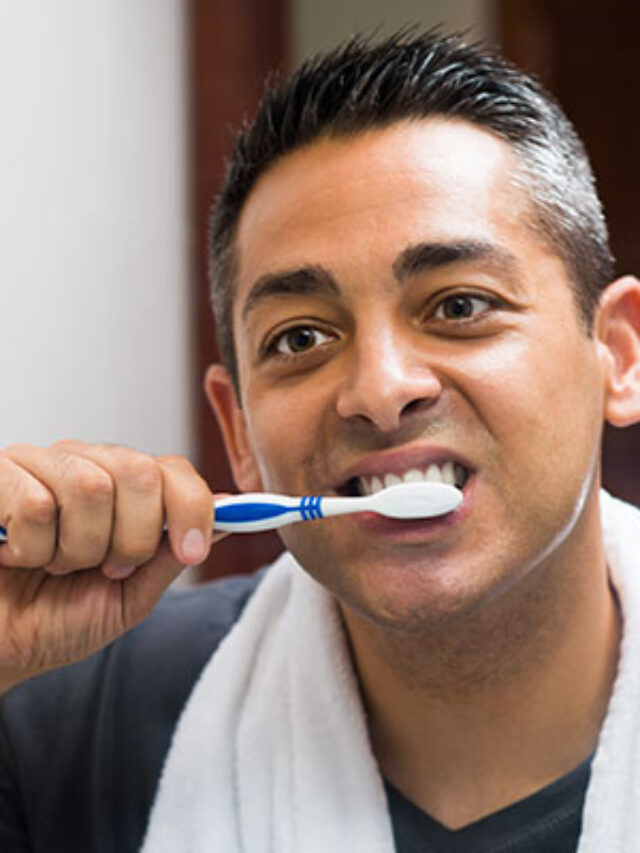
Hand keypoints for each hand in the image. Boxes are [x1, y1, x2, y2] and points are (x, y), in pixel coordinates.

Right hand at [0, 440, 220, 692]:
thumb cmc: (52, 620)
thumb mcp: (129, 595)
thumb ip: (172, 551)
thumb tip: (230, 510)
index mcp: (119, 488)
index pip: (173, 469)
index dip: (192, 509)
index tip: (192, 552)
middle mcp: (83, 464)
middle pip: (140, 473)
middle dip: (131, 540)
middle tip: (101, 568)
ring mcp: (37, 464)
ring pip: (90, 487)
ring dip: (76, 549)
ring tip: (51, 565)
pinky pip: (35, 503)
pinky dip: (30, 547)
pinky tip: (14, 555)